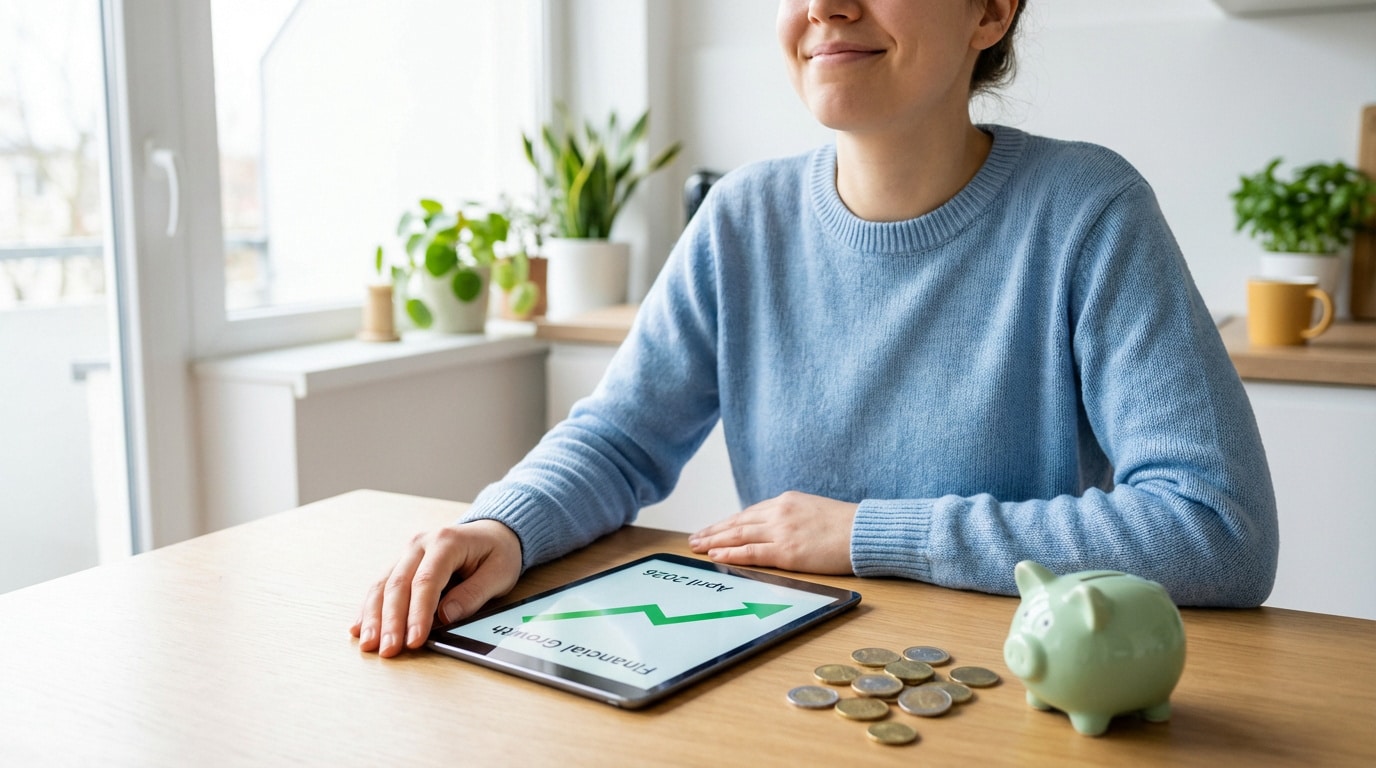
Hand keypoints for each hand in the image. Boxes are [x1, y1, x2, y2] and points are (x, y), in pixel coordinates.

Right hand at [351, 519, 521, 657]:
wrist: (493, 532)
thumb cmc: (498, 553)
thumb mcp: (499, 573)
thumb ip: (473, 594)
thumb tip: (445, 616)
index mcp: (446, 542)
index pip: (426, 581)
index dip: (418, 613)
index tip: (414, 640)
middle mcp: (420, 544)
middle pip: (398, 584)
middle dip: (391, 621)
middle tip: (388, 649)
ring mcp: (407, 553)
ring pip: (382, 585)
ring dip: (374, 617)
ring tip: (369, 644)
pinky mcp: (401, 564)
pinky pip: (380, 586)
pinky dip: (369, 609)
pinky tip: (359, 628)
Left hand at [688, 491, 856, 574]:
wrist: (865, 532)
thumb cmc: (846, 525)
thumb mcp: (813, 510)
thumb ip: (792, 516)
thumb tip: (777, 528)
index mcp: (786, 501)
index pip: (749, 513)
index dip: (728, 523)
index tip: (713, 529)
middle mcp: (779, 512)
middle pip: (738, 522)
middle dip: (713, 531)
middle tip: (694, 538)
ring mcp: (781, 531)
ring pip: (738, 536)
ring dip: (714, 541)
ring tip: (697, 547)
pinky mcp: (787, 552)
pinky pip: (751, 553)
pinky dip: (730, 554)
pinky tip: (715, 555)